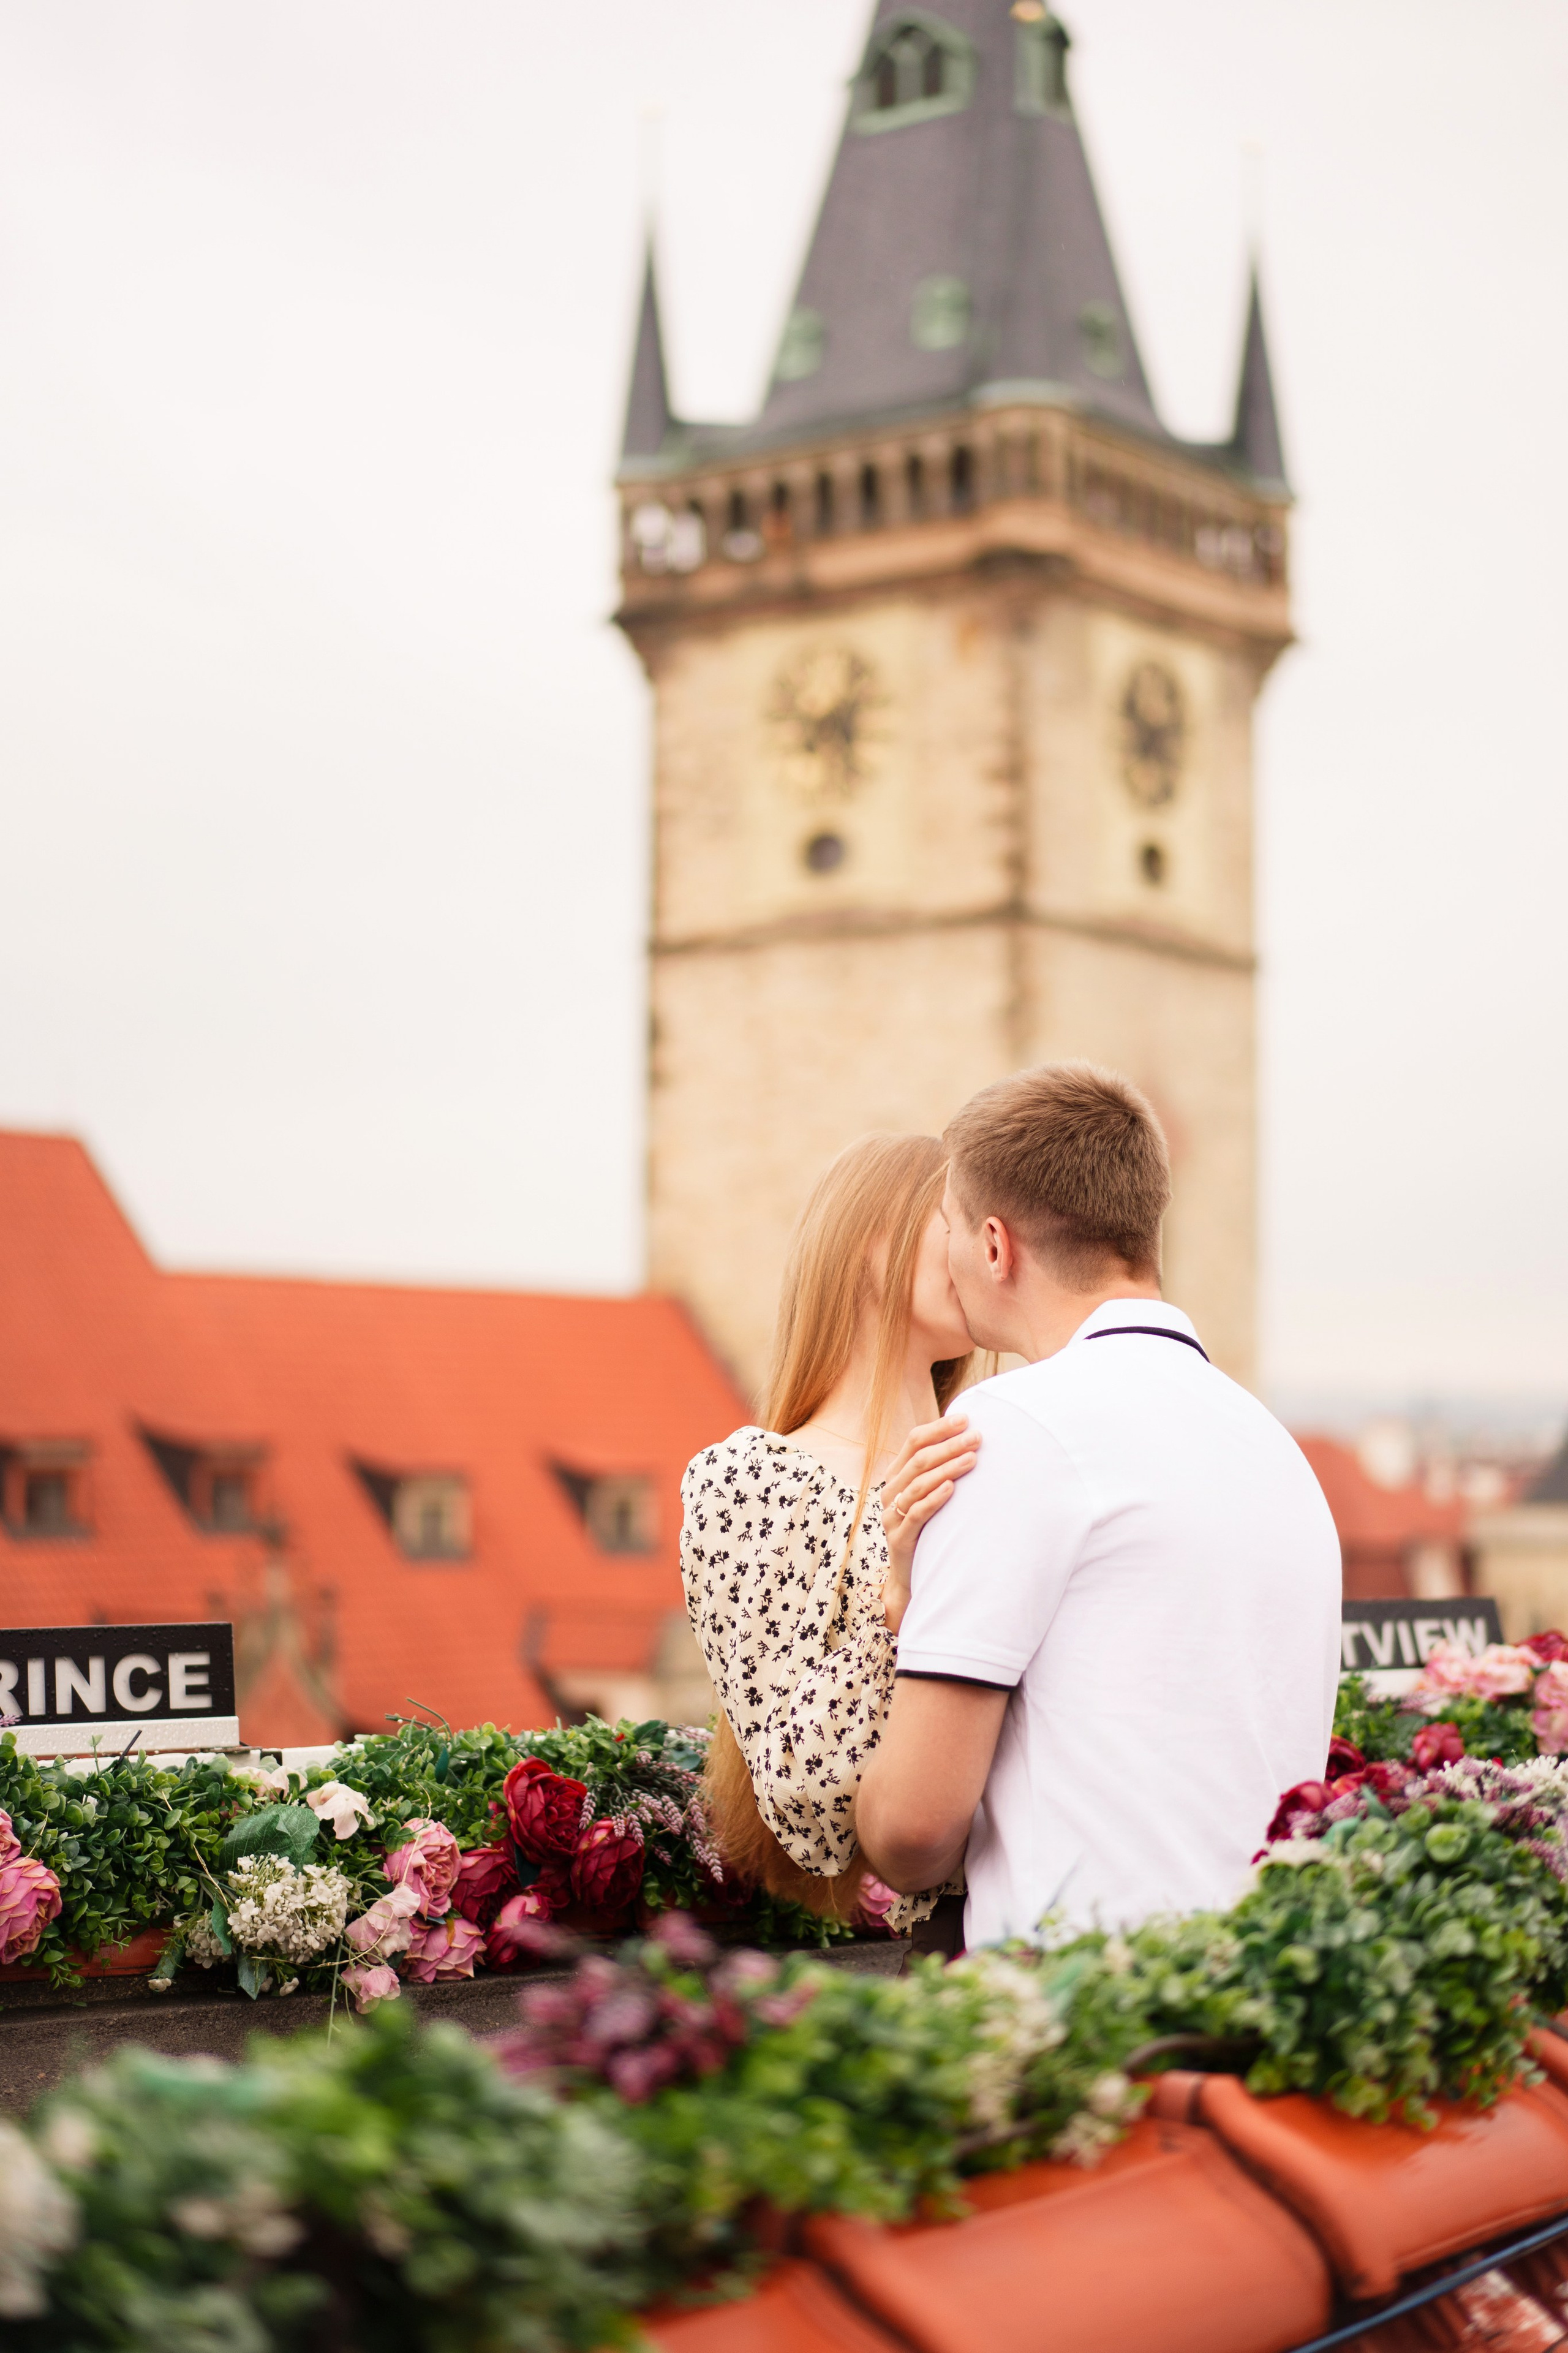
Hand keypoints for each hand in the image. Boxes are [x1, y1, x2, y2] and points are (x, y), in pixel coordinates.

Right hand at [881, 1412, 979, 1633]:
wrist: (910, 1574)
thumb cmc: (928, 1528)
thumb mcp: (930, 1494)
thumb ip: (940, 1469)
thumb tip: (969, 1436)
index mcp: (896, 1475)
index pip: (914, 1442)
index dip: (938, 1429)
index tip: (966, 1419)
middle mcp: (890, 1491)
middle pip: (918, 1460)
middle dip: (949, 1445)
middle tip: (977, 1437)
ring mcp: (891, 1515)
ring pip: (918, 1484)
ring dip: (947, 1468)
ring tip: (972, 1458)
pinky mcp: (899, 1538)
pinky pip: (916, 1514)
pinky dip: (934, 1499)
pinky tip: (952, 1488)